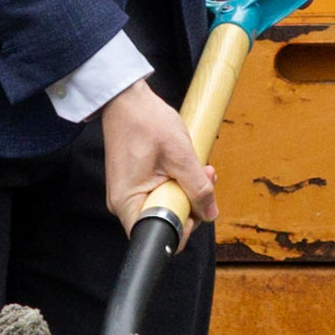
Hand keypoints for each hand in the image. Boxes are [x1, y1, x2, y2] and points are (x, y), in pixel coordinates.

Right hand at [94, 79, 211, 232]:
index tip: (197, 205)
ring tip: (198, 168)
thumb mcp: (180, 155)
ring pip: (166, 206)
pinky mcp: (136, 184)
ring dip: (187, 190)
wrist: (127, 99)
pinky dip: (177, 182)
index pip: (158, 235)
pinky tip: (184, 166)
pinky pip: (160, 193)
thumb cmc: (145, 121)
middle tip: (205, 179)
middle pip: (165, 222)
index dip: (183, 225)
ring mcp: (130, 193)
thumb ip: (198, 188)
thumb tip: (210, 213)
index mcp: (128, 202)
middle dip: (191, 203)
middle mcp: (124, 203)